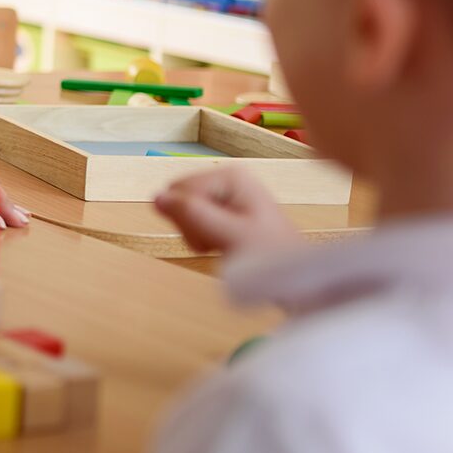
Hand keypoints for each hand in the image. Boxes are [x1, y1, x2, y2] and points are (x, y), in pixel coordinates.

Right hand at [154, 167, 298, 256]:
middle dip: (191, 225)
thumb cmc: (269, 256)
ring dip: (196, 233)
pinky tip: (222, 244)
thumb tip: (157, 198)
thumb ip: (194, 215)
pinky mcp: (224, 208)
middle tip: (217, 242)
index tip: (212, 236)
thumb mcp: (230, 236)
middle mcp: (226, 177)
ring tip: (223, 245)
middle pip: (179, 197)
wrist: (296, 277)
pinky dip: (202, 236)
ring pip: (183, 210)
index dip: (188, 217)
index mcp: (230, 175)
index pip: (178, 189)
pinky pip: (194, 219)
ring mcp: (225, 193)